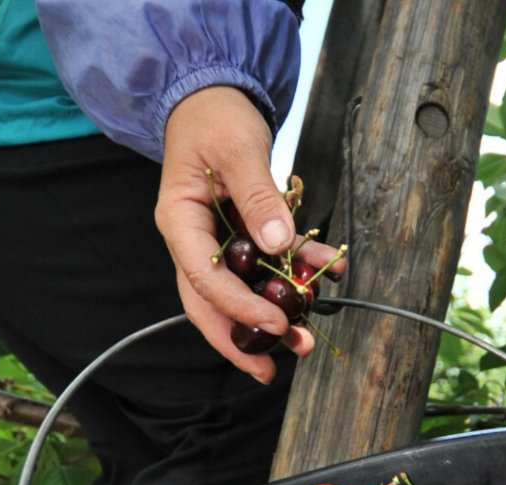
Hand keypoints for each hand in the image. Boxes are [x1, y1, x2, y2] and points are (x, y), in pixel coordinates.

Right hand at [155, 86, 344, 383]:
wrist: (215, 97)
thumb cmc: (216, 118)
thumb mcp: (238, 147)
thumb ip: (257, 194)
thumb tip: (278, 240)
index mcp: (180, 222)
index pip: (203, 278)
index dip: (237, 307)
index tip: (273, 324)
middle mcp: (194, 240)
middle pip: (210, 303)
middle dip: (241, 338)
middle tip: (273, 368)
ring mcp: (217, 242)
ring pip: (238, 293)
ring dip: (269, 318)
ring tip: (304, 340)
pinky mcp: (242, 236)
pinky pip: (267, 265)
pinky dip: (295, 275)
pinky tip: (325, 277)